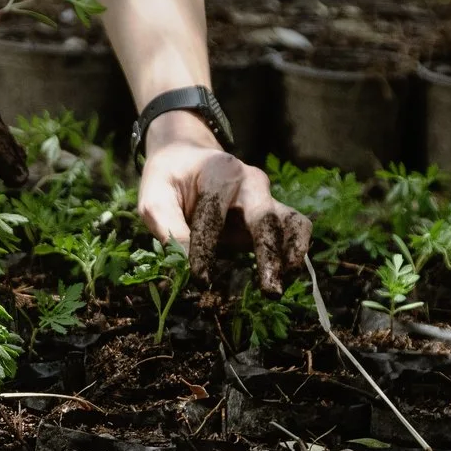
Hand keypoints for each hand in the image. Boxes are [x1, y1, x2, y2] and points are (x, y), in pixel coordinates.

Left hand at [135, 117, 309, 290]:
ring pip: (293, 222)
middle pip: (266, 217)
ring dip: (292, 255)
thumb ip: (169, 230)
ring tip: (280, 287)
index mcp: (219, 171)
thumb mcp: (155, 199)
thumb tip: (182, 271)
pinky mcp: (273, 213)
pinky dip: (295, 254)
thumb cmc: (169, 180)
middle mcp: (251, 181)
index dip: (207, 248)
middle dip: (268, 255)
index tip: (200, 280)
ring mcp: (267, 197)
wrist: (187, 159)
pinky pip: (295, 230)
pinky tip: (284, 278)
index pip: (214, 214)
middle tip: (269, 291)